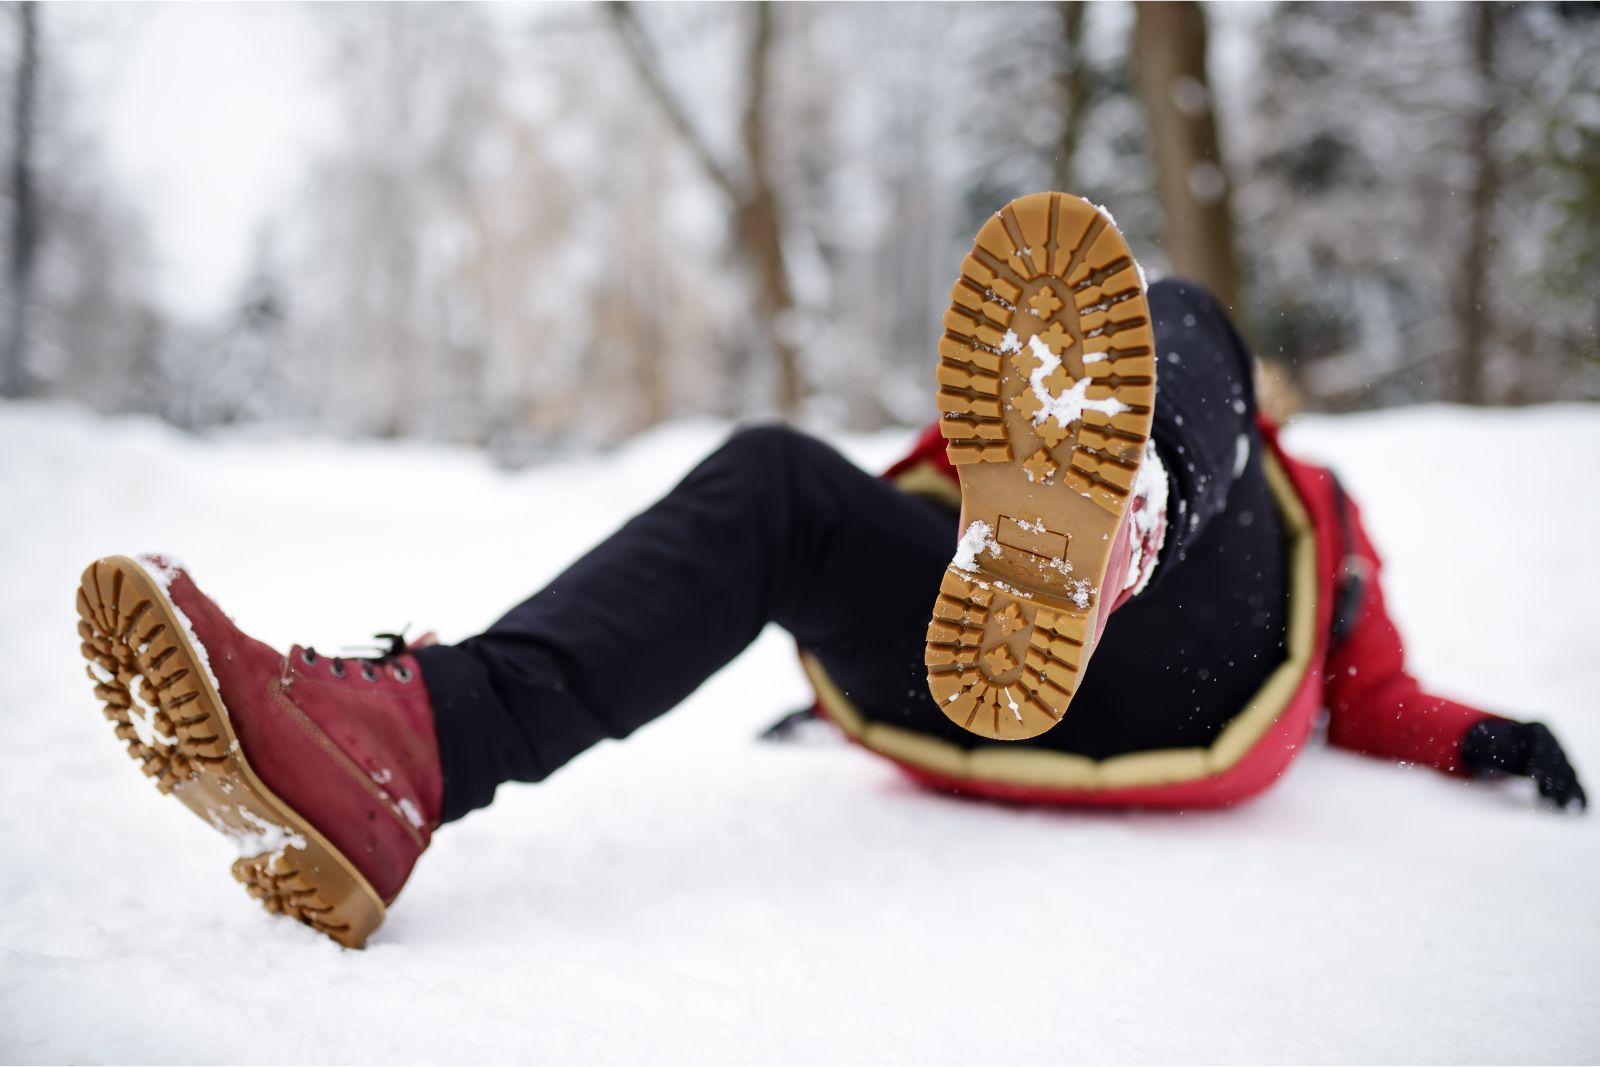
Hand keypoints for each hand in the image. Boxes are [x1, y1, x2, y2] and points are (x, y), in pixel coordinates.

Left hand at [1462, 720, 1586, 810]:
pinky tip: (1578, 811)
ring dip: (1566, 791)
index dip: (1539, 758)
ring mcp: (1563, 758)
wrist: (1514, 745)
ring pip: (1568, 774)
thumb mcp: (1488, 740)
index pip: (1541, 741)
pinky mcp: (1566, 773)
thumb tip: (1467, 748)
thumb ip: (1483, 745)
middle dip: (1552, 778)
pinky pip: (1574, 785)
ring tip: (1560, 808)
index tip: (1532, 775)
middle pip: (1557, 759)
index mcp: (1537, 729)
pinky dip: (1578, 796)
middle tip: (1545, 797)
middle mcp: (1554, 742)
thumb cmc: (1497, 743)